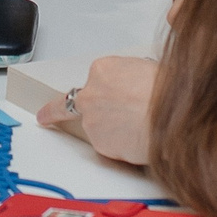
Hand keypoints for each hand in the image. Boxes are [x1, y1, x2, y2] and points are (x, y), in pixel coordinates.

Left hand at [36, 55, 159, 166]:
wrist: (172, 120)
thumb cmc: (168, 93)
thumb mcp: (152, 70)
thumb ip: (134, 77)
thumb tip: (137, 84)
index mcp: (103, 70)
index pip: (94, 77)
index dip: (103, 86)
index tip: (90, 90)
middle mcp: (91, 95)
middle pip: (78, 102)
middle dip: (57, 110)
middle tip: (44, 115)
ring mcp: (92, 122)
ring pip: (96, 126)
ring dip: (109, 130)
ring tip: (140, 129)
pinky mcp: (99, 145)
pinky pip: (108, 145)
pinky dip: (119, 146)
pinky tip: (138, 141)